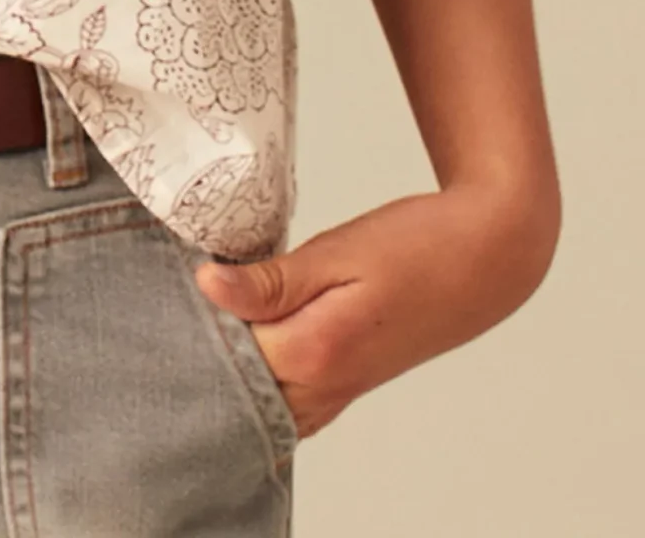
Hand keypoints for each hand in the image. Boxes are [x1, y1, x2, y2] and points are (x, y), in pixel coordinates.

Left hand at [191, 182, 559, 438]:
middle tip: (161, 306)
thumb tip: (205, 285)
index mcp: (313, 352)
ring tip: (191, 317)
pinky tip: (235, 338)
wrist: (485, 259)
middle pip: (234, 387)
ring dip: (226, 365)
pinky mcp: (344, 383)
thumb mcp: (337, 250)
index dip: (188, 322)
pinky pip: (284, 397)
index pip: (221, 355)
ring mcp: (335, 393)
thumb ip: (270, 280)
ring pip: (259, 399)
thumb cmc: (414, 246)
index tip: (159, 291)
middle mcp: (322, 387)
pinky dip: (256, 375)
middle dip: (199, 351)